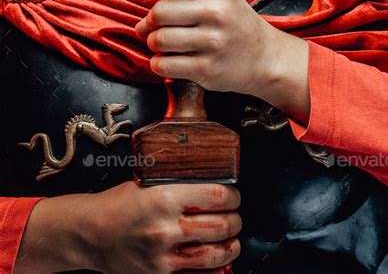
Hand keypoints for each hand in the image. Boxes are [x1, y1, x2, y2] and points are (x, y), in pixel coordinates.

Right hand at [90, 181, 240, 272]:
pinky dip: (215, 271)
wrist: (90, 234)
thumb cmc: (117, 206)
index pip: (216, 196)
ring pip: (214, 254)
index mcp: (164, 198)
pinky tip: (220, 262)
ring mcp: (163, 257)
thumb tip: (209, 185)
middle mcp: (166, 229)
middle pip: (221, 225)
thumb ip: (178, 186)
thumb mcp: (148, 184)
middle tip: (234, 216)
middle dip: (235, 221)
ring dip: (230, 246)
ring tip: (232, 240)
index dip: (232, 196)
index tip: (233, 196)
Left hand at [135, 0, 282, 94]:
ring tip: (165, 43)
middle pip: (159, 11)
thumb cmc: (235, 23)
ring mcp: (212, 42)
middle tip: (159, 25)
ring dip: (154, 42)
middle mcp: (217, 13)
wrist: (265, 58)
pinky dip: (159, 63)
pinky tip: (170, 59)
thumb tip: (141, 19)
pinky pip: (163, 65)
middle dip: (151, 21)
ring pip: (158, 39)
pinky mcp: (206, 69)